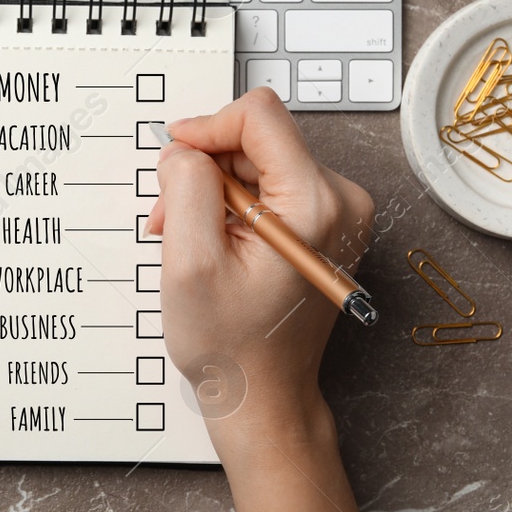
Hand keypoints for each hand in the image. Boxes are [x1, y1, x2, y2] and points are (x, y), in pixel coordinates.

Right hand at [145, 88, 374, 455]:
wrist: (264, 394)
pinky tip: (213, 242)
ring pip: (259, 161)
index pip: (259, 116)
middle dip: (204, 171)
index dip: (207, 128)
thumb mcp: (190, 260)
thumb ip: (187, 187)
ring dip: (213, 191)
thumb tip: (186, 148)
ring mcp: (338, 212)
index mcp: (315, 204)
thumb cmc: (232, 344)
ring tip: (189, 238)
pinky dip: (232, 205)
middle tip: (172, 219)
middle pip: (257, 139)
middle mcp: (340, 200)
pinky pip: (270, 185)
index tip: (175, 159)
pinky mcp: (326, 223)